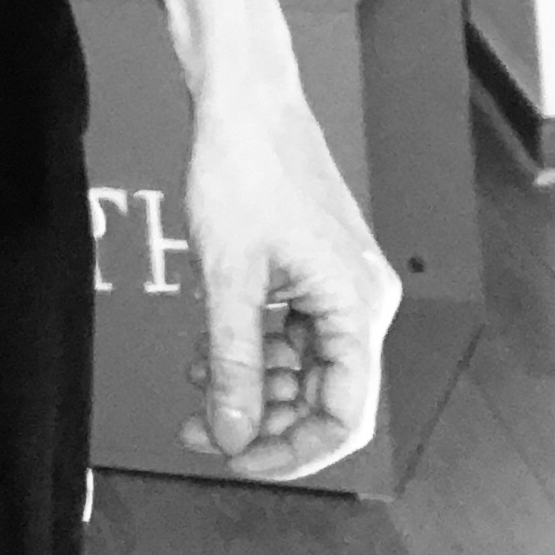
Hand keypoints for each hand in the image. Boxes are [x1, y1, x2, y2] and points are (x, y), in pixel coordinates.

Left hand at [177, 80, 402, 481]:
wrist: (243, 94)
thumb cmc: (245, 167)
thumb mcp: (230, 277)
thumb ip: (233, 364)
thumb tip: (231, 435)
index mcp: (358, 307)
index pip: (345, 418)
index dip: (291, 452)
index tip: (235, 459)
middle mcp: (360, 300)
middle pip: (323, 396)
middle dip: (261, 418)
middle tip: (199, 428)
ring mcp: (338, 282)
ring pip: (302, 365)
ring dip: (250, 383)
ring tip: (193, 382)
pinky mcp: (314, 267)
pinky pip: (291, 330)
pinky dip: (252, 345)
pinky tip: (207, 348)